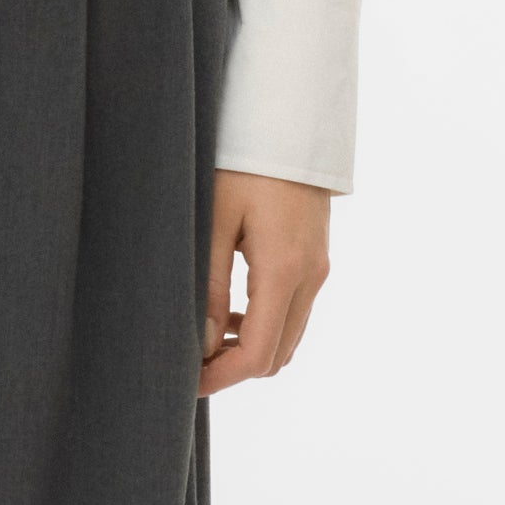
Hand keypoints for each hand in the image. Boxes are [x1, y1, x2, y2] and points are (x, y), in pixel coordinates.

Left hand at [202, 173, 329, 394]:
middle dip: (234, 369)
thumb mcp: (214, 221)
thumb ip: (209, 287)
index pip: (259, 352)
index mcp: (283, 270)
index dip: (222, 377)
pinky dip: (264, 326)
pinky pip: (294, 312)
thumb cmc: (244, 164)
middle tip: (189, 364)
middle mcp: (309, 277)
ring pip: (288, 337)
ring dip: (250, 349)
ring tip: (203, 340)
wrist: (288, 122)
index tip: (186, 382)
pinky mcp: (315, 260)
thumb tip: (203, 345)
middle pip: (277, 355)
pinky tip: (230, 314)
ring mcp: (318, 270)